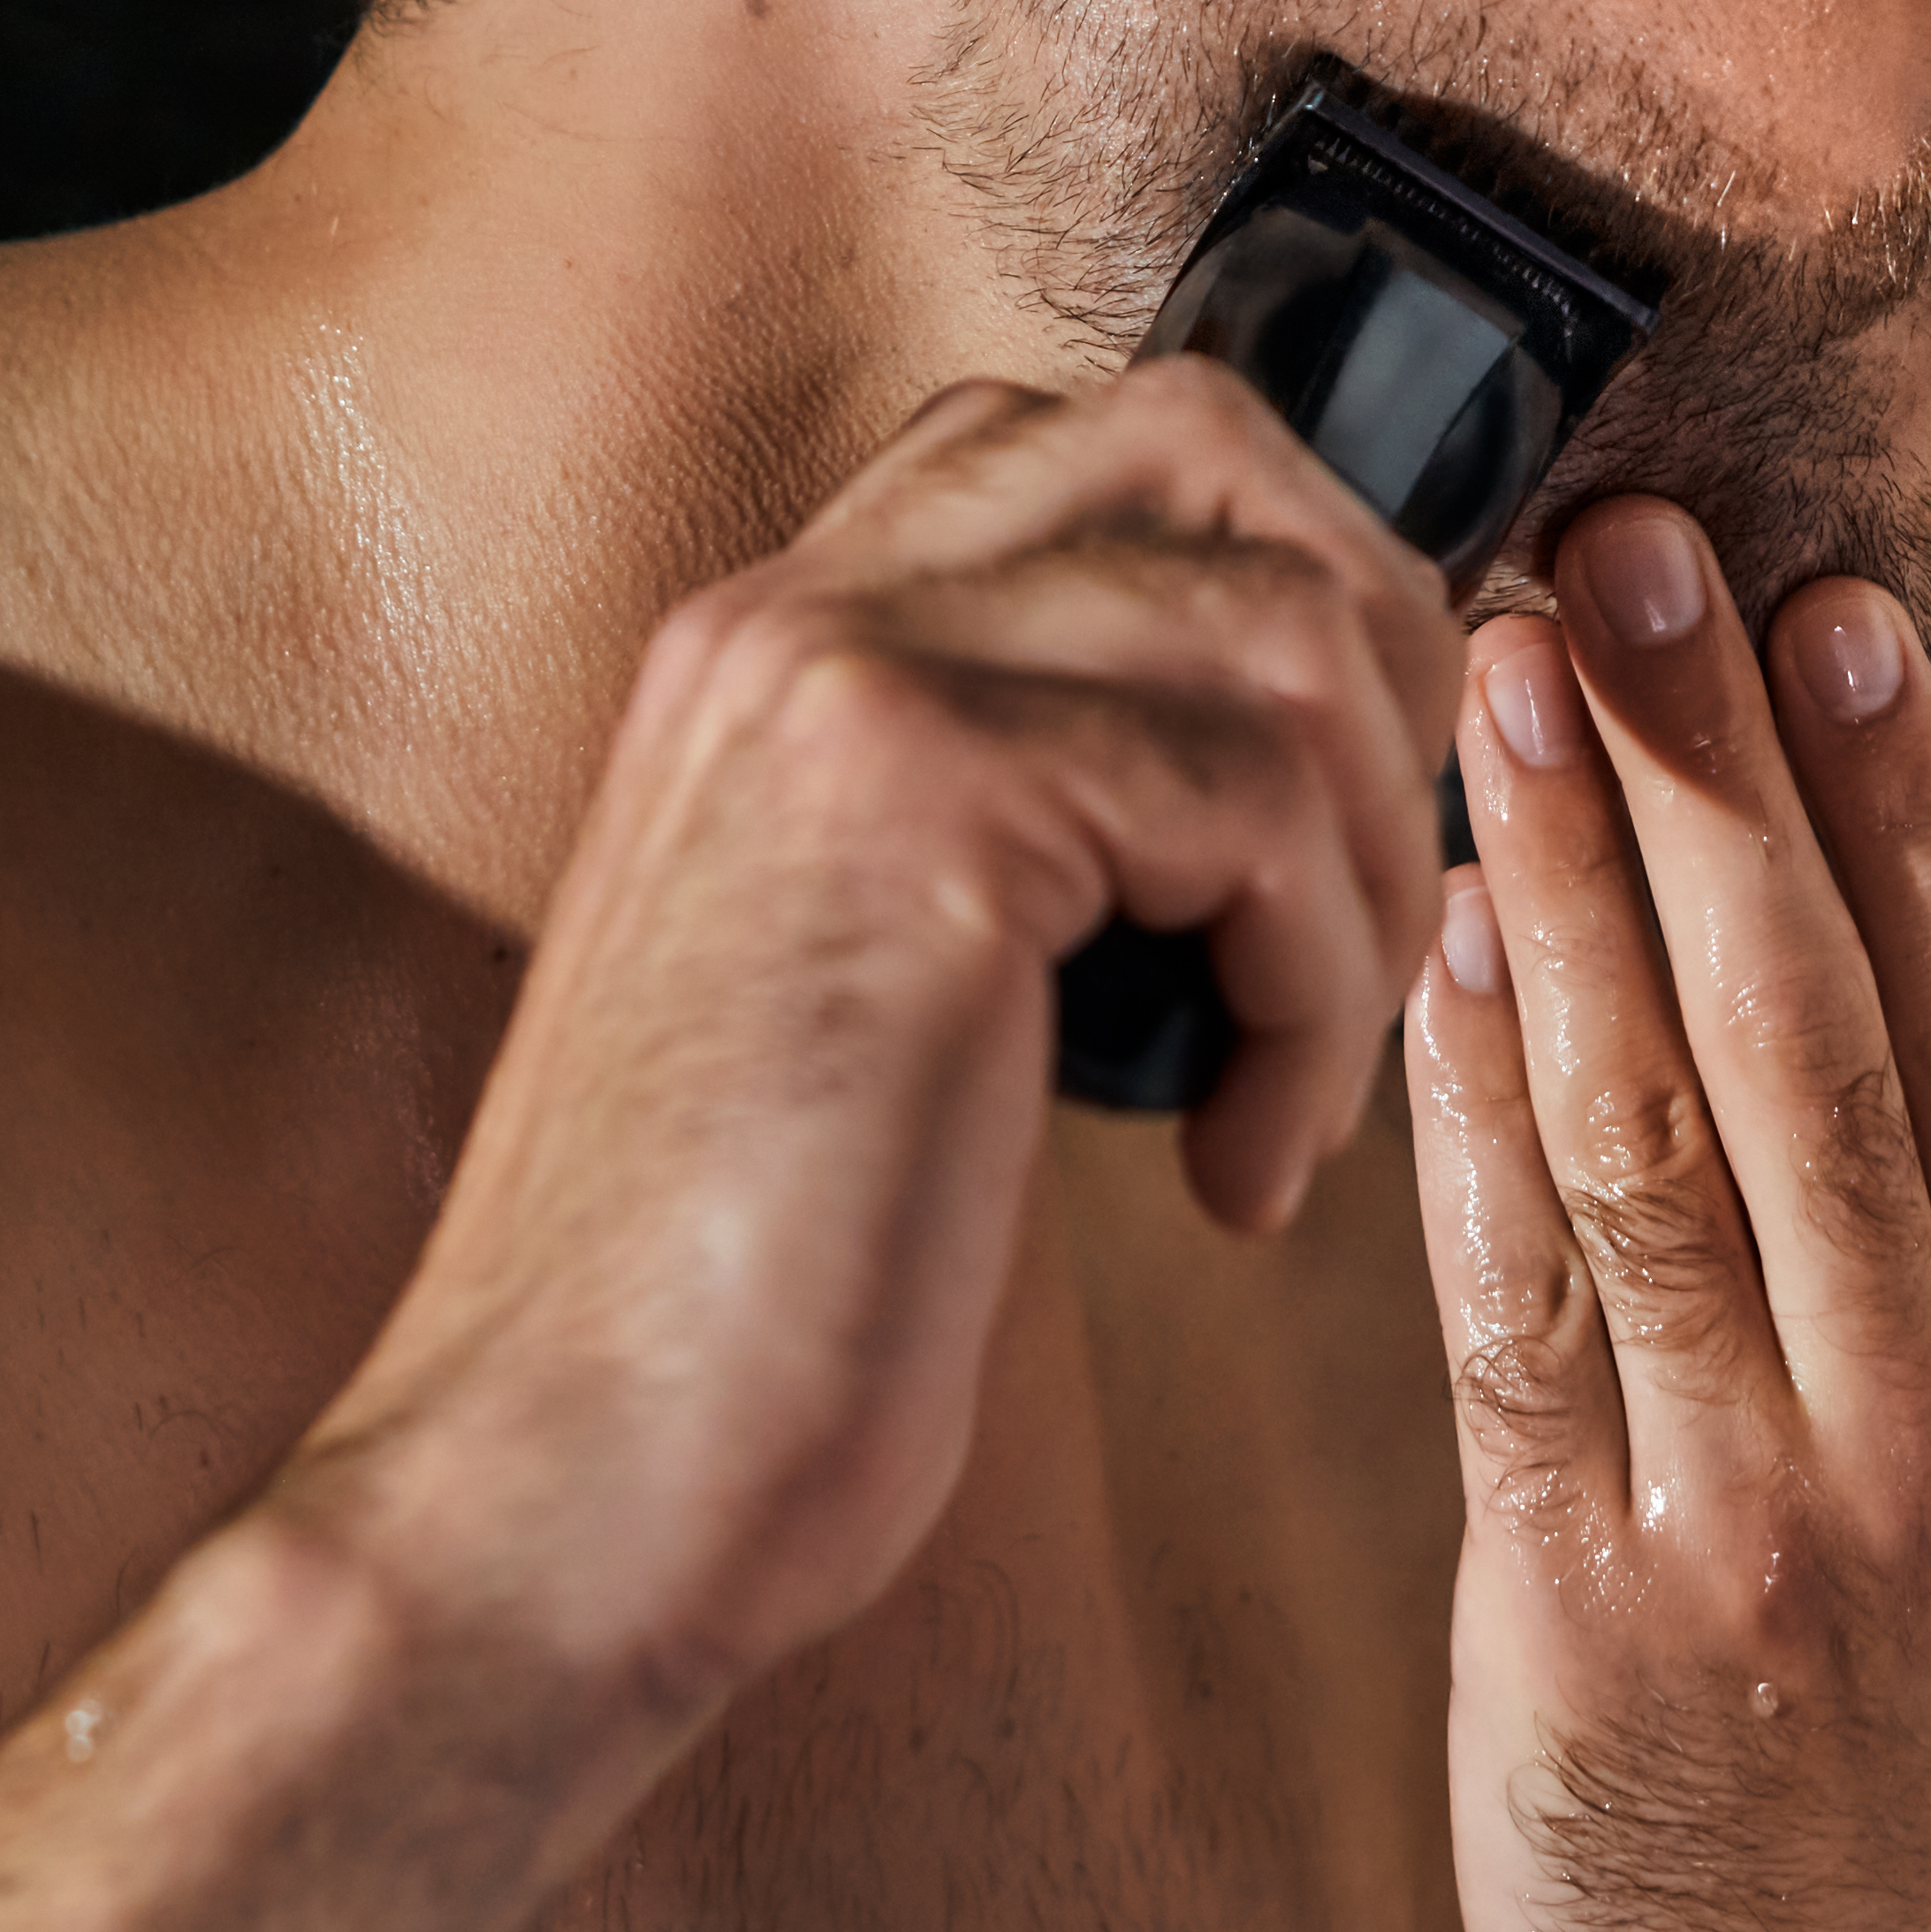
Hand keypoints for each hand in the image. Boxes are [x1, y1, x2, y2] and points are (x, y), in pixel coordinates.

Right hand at [290, 349, 1467, 1720]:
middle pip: (1208, 440)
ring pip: (1279, 632)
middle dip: (1369, 654)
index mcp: (772, 638)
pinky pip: (1258, 812)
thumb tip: (1282, 744)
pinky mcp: (919, 807)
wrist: (561, 1491)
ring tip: (1304, 1076)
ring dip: (1365, 871)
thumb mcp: (877, 977)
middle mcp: (792, 610)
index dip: (1276, 581)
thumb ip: (1017, 811)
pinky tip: (1241, 1172)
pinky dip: (1317, 1007)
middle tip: (1365, 899)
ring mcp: (843, 682)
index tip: (1325, 811)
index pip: (1093, 440)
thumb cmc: (746, 1298)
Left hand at [1405, 498, 1930, 1931]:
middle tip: (1630, 554)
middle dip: (1713, 775)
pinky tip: (1430, 951)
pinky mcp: (1584, 1600)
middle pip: (1811, 1038)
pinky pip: (1511, 1310)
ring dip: (1562, 887)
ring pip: (1650, 1135)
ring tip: (1500, 683)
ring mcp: (1762, 1513)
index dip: (1918, 815)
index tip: (1841, 613)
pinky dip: (1466, 1115)